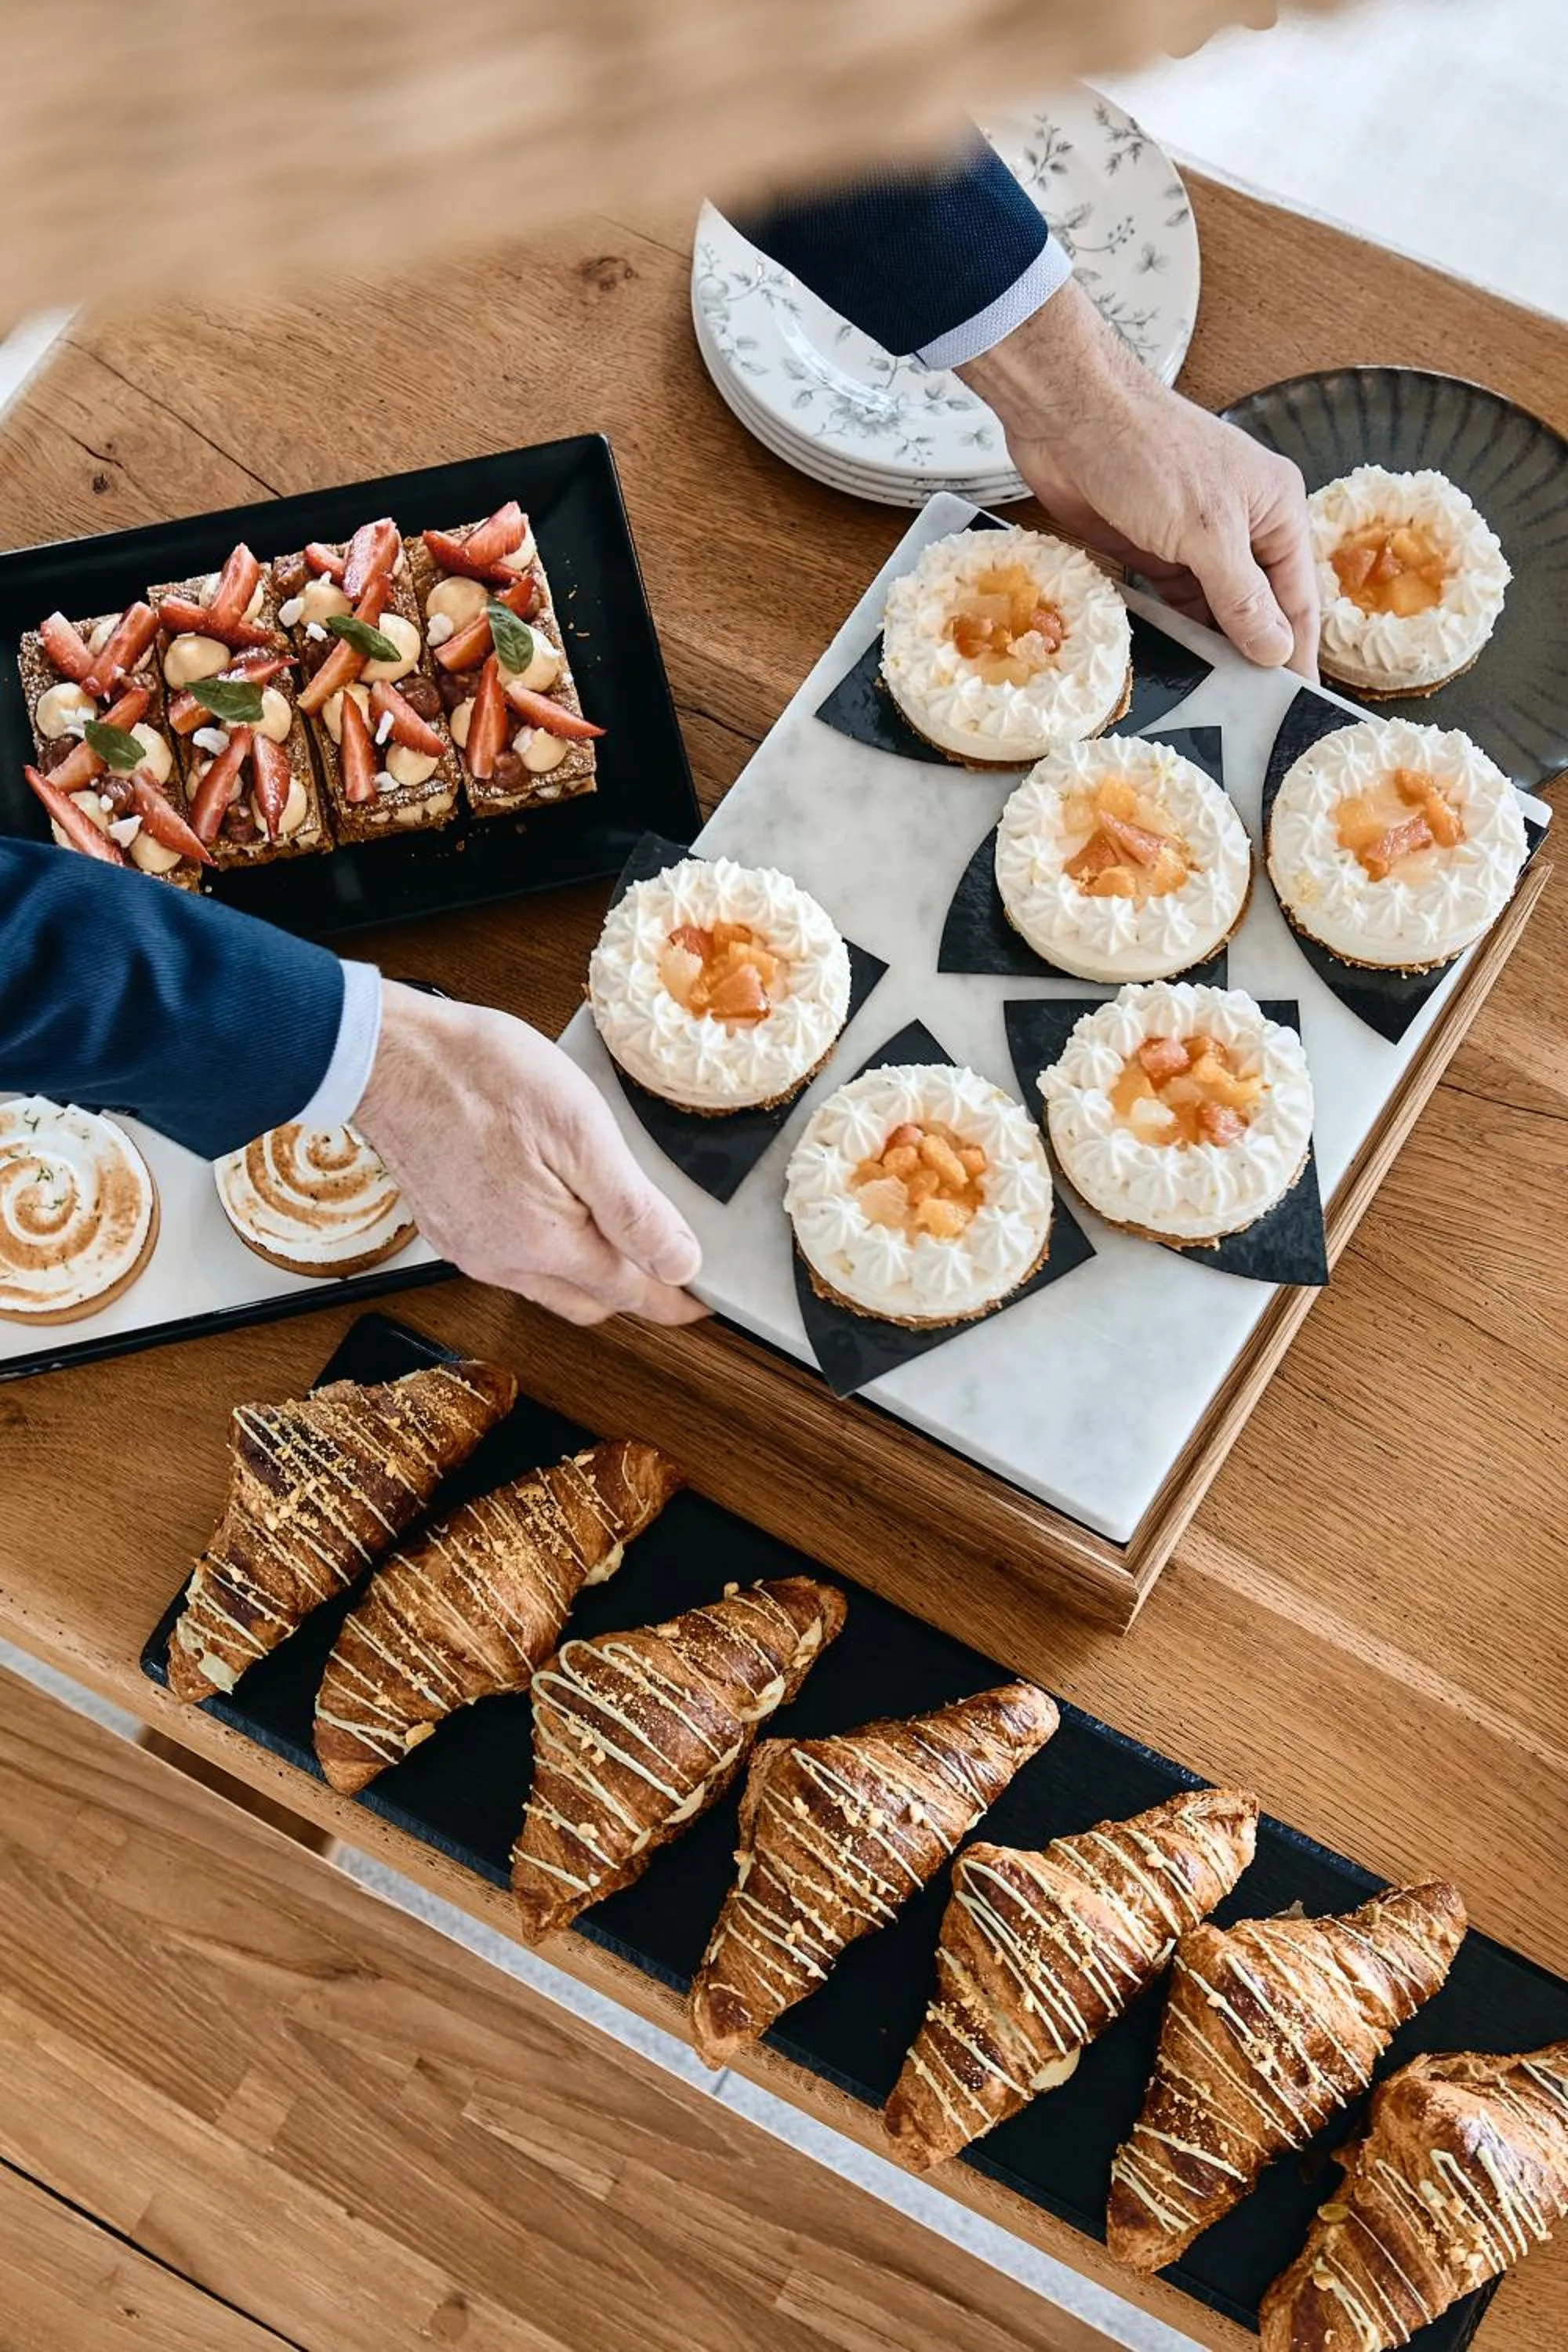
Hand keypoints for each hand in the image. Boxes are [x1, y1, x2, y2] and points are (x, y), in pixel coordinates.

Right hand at [354, 981, 705, 1325]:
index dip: (676, 1300)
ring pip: (548, 1286)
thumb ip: (633, 1209)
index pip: (631, 1294)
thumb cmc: (480, 1076)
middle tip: (671, 1266)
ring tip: (619, 1236)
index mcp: (545, 1244)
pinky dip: (546, 1254)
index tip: (705, 1301)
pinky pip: (510, 1263)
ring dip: (588, 1274)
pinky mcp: (446, 1229)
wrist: (388, 1057)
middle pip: (590, 1301)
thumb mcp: (582, 1130)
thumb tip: (679, 1263)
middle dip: (635, 1292)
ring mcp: (468, 1249)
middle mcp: (502, 1262)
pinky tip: (555, 1214)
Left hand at [958, 279, 1318, 677]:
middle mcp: (1244, 527)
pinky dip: (1174, 632)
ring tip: (1213, 706)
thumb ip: (1241, 596)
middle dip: (1254, 656)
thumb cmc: (1149, 455)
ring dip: (1212, 650)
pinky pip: (1172, 603)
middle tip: (1250, 718)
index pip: (1299, 598)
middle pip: (1259, 607)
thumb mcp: (1206, 532)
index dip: (1298, 652)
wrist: (1069, 415)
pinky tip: (1176, 668)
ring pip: (1214, 610)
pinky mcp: (1151, 549)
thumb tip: (1275, 651)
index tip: (1297, 704)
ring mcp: (1195, 540)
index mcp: (1276, 510)